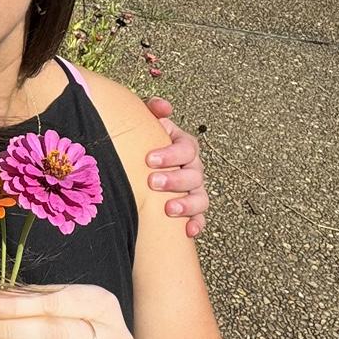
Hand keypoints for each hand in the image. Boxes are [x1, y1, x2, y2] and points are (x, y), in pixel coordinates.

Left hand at [143, 96, 207, 237]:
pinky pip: (200, 217)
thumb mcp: (146, 121)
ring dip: (187, 204)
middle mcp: (192, 166)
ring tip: (169, 209)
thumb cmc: (143, 140)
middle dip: (175, 180)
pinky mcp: (191, 208)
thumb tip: (163, 107)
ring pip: (200, 197)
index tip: (149, 160)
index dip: (171, 154)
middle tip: (153, 182)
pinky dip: (196, 224)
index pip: (187, 147)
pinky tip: (187, 231)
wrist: (137, 162)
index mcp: (183, 145)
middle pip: (194, 174)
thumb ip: (153, 109)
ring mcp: (194, 188)